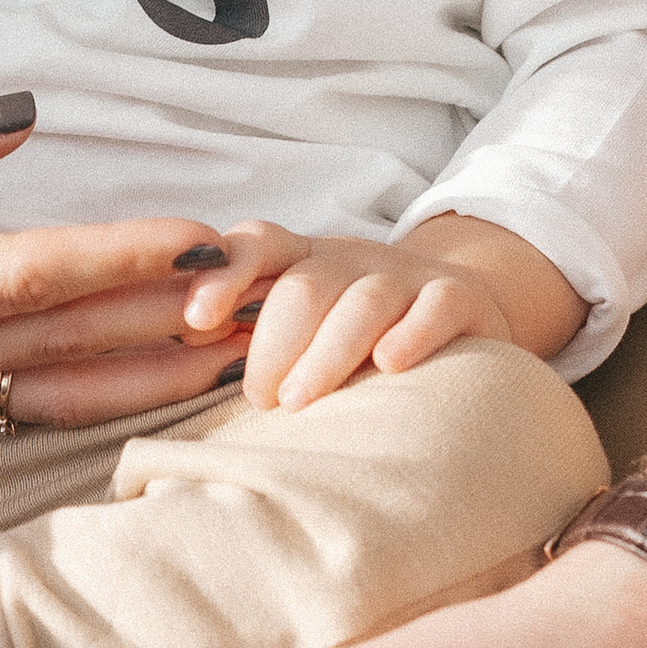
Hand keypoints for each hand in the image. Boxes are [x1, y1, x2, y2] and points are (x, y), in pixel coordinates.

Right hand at [0, 90, 228, 403]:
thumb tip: (20, 117)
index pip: (31, 279)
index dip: (125, 255)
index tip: (210, 236)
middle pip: (65, 345)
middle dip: (172, 316)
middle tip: (270, 283)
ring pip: (55, 383)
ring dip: (151, 361)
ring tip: (244, 337)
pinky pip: (21, 389)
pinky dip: (99, 376)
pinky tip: (157, 361)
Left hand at [175, 210, 582, 406]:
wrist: (462, 309)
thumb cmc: (356, 334)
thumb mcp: (303, 323)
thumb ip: (253, 332)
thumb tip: (184, 354)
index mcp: (303, 260)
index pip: (257, 246)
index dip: (223, 275)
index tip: (195, 320)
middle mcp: (351, 260)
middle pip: (305, 285)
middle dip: (274, 342)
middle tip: (259, 398)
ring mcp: (406, 276)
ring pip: (363, 300)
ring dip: (327, 350)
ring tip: (299, 401)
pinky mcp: (458, 299)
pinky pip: (435, 307)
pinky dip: (411, 334)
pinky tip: (390, 364)